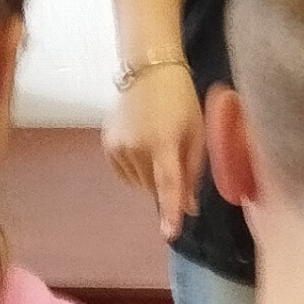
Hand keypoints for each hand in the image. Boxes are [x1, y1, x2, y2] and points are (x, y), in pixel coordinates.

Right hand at [103, 61, 203, 238]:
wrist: (149, 70)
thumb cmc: (181, 100)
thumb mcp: (195, 133)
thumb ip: (192, 172)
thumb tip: (189, 208)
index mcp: (162, 142)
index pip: (167, 185)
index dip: (170, 211)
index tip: (169, 233)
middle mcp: (135, 147)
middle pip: (153, 186)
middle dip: (166, 182)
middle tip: (174, 155)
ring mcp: (117, 146)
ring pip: (138, 182)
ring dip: (150, 175)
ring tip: (157, 145)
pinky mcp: (107, 144)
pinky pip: (124, 173)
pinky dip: (136, 169)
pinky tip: (143, 146)